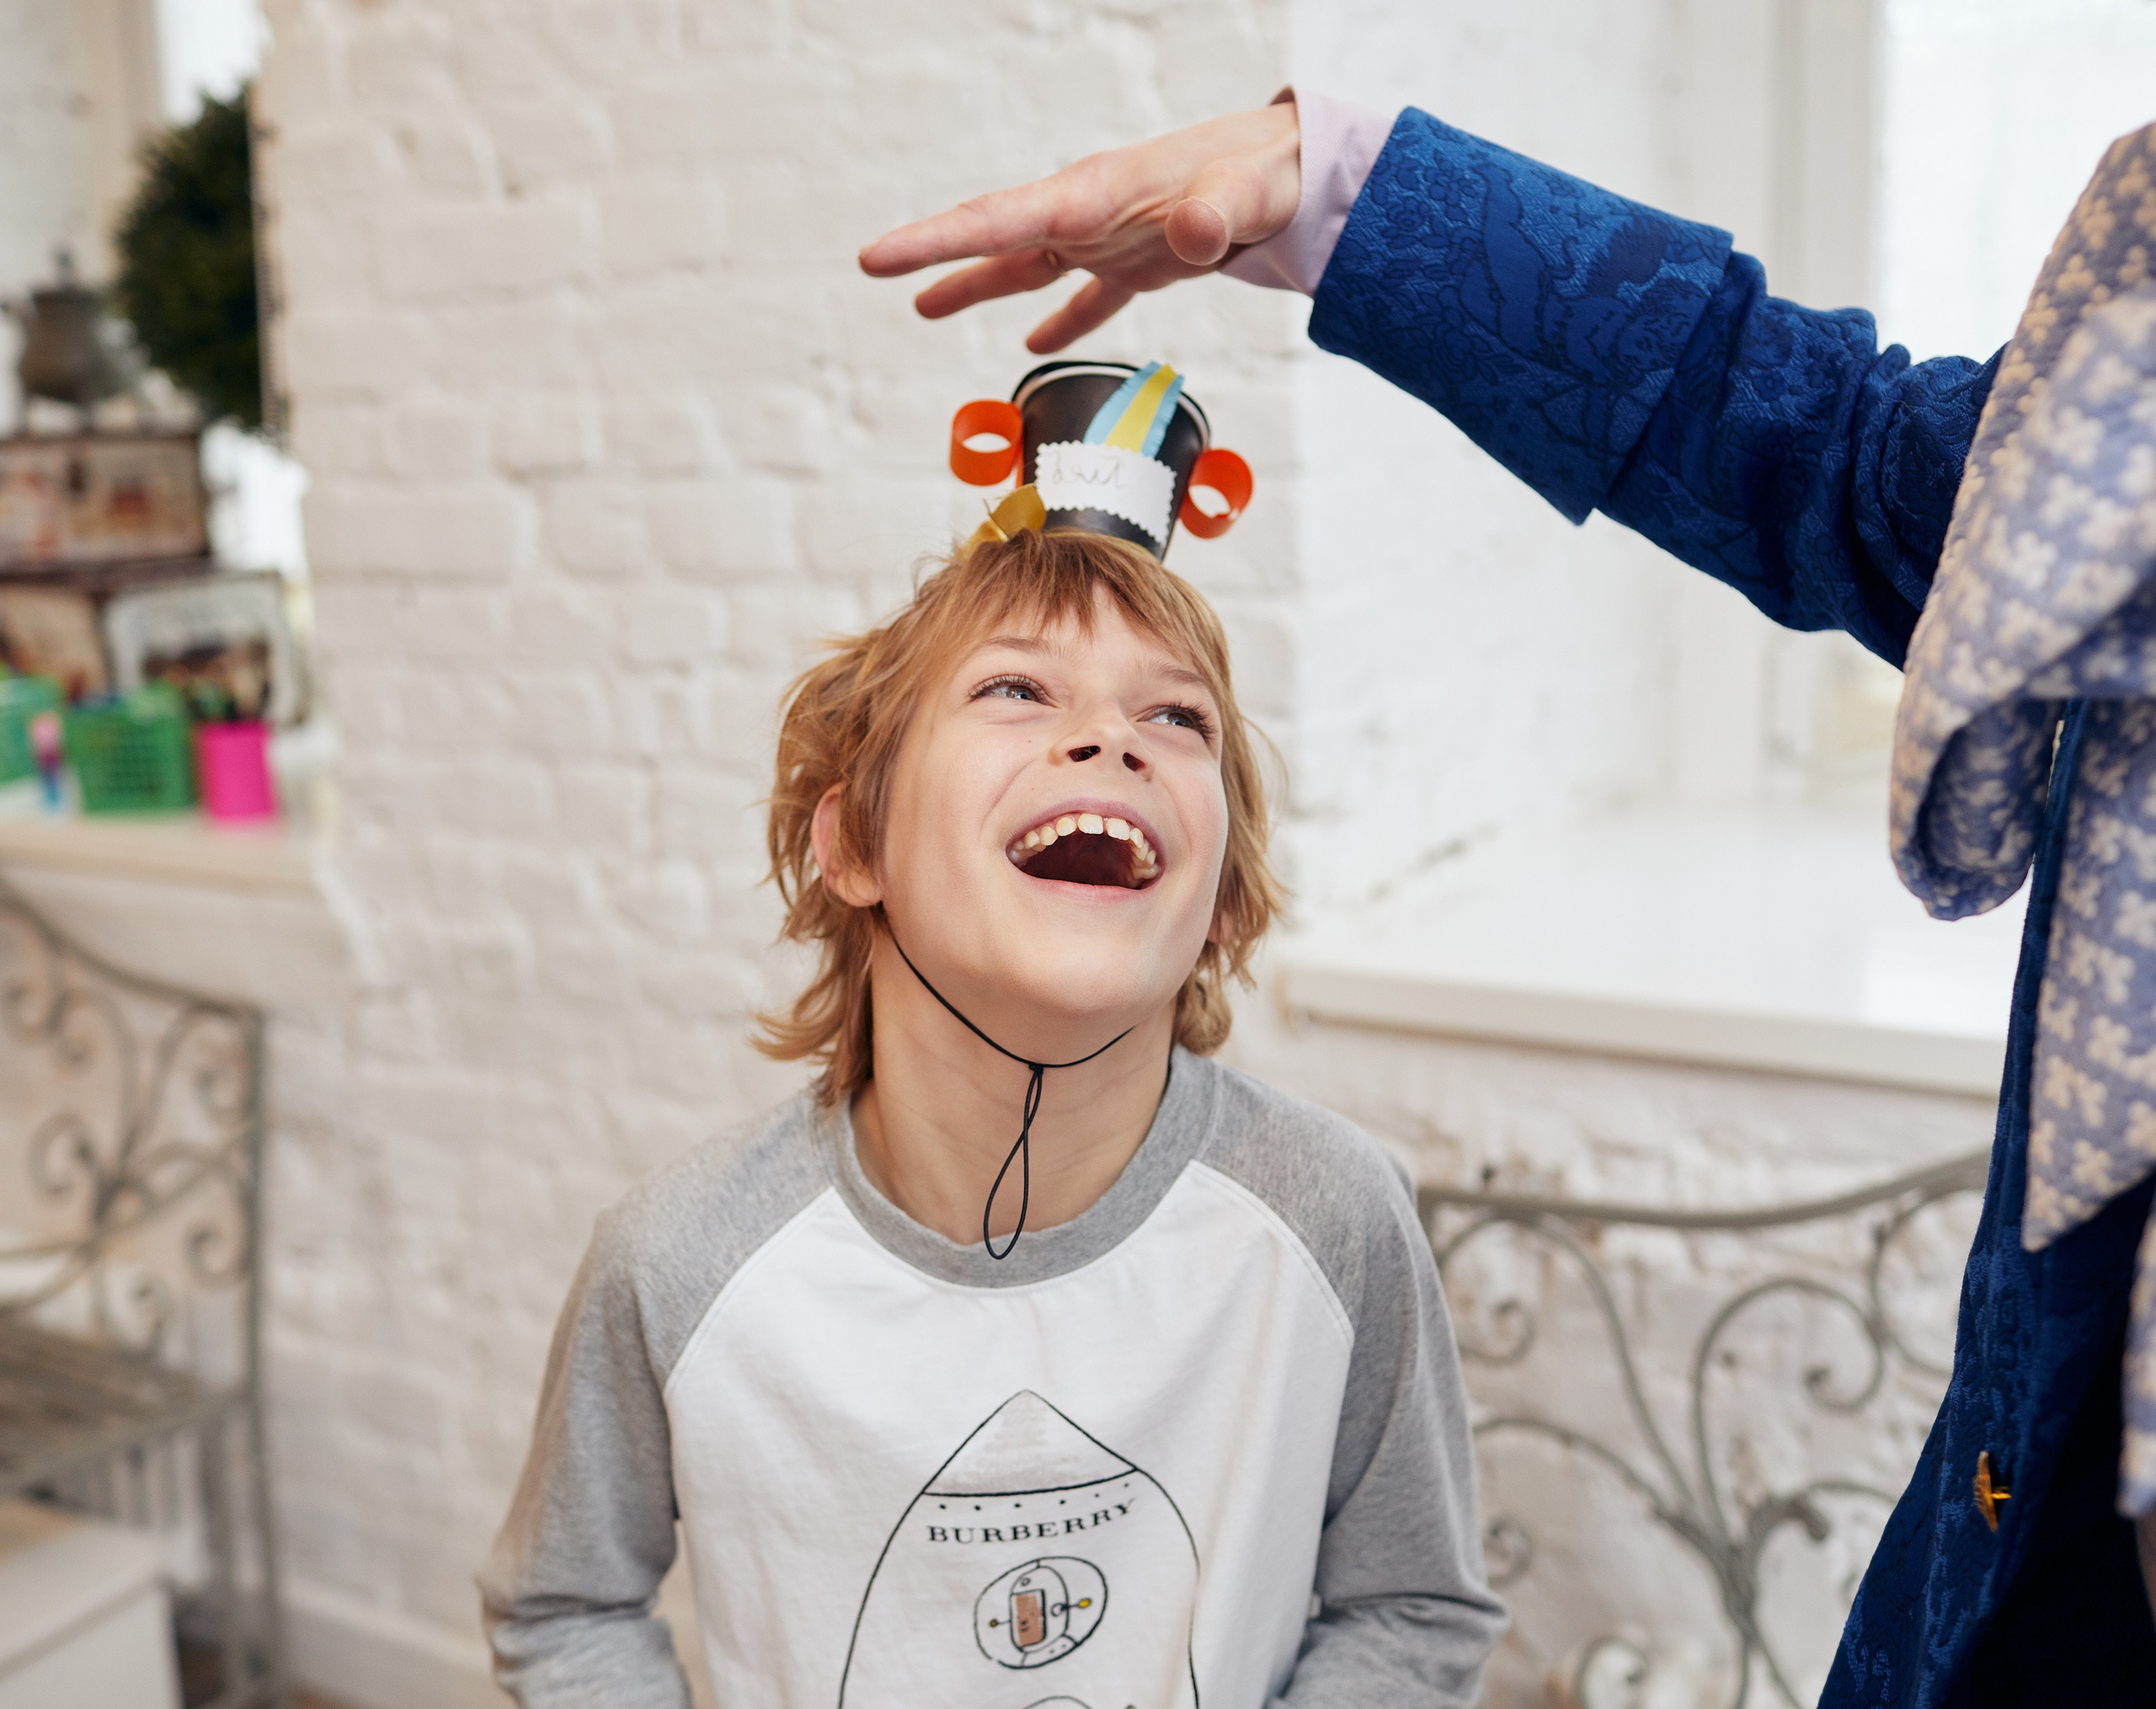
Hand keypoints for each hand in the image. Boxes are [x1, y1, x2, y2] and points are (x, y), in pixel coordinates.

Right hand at [858, 102, 1300, 352]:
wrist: (1295, 173)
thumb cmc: (1265, 179)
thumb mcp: (1241, 199)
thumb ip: (1212, 217)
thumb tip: (1191, 232)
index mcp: (1091, 196)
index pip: (997, 220)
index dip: (935, 240)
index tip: (879, 256)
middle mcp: (1086, 213)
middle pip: (996, 238)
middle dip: (935, 253)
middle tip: (874, 266)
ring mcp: (1107, 236)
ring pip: (1027, 266)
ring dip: (977, 287)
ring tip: (922, 309)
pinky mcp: (1137, 260)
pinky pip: (1085, 295)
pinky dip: (1061, 321)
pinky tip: (1036, 348)